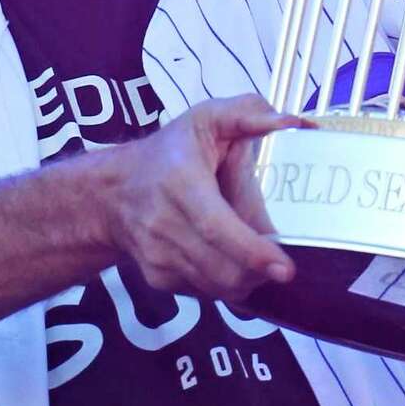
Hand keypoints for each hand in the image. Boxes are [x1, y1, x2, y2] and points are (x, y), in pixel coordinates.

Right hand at [104, 94, 307, 301]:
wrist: (112, 194)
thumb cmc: (168, 153)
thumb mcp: (204, 119)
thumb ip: (248, 113)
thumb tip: (292, 122)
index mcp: (180, 182)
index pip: (215, 226)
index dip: (252, 250)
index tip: (284, 266)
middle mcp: (163, 223)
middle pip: (221, 267)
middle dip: (259, 273)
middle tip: (283, 264)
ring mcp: (158, 256)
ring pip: (216, 286)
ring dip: (247, 280)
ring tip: (259, 259)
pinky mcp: (159, 279)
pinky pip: (205, 292)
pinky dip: (227, 283)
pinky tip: (232, 261)